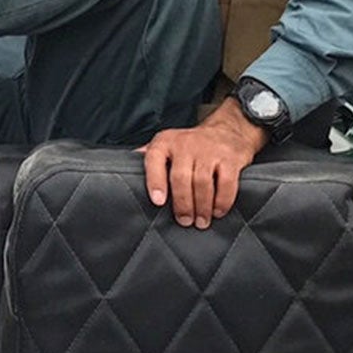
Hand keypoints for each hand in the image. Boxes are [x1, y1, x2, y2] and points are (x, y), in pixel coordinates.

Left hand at [141, 99, 267, 229]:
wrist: (227, 130)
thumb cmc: (190, 145)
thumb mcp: (167, 144)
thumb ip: (149, 157)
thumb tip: (121, 168)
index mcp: (165, 142)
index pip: (154, 159)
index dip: (154, 181)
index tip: (158, 202)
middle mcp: (185, 144)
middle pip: (180, 178)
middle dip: (182, 204)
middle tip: (184, 221)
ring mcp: (209, 150)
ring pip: (202, 183)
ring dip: (201, 207)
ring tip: (200, 222)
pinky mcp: (230, 158)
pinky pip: (226, 183)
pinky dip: (222, 201)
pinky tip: (218, 211)